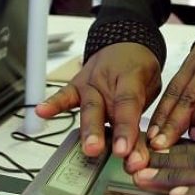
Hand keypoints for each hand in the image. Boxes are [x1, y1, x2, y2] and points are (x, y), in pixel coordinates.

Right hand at [37, 43, 161, 168]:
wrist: (125, 43)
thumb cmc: (138, 67)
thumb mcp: (152, 86)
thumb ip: (146, 115)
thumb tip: (142, 149)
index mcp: (130, 76)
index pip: (127, 104)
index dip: (126, 127)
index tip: (125, 149)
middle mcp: (106, 80)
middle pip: (103, 108)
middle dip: (103, 132)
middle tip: (104, 151)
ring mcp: (89, 83)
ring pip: (87, 109)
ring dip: (88, 131)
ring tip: (88, 148)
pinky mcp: (75, 86)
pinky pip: (63, 96)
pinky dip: (52, 104)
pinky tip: (41, 112)